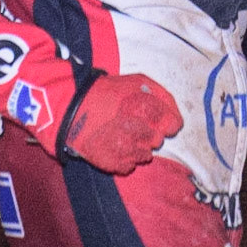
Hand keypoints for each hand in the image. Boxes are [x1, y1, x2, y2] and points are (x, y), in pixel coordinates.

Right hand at [59, 73, 182, 174]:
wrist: (72, 108)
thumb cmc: (106, 92)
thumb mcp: (137, 81)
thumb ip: (162, 96)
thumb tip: (175, 116)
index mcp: (147, 108)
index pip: (173, 125)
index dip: (167, 122)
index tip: (159, 120)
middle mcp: (140, 130)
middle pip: (159, 140)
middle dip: (151, 132)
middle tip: (135, 123)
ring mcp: (127, 149)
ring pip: (146, 155)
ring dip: (139, 146)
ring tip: (123, 133)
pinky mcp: (114, 163)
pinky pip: (130, 166)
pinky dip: (125, 158)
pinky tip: (115, 144)